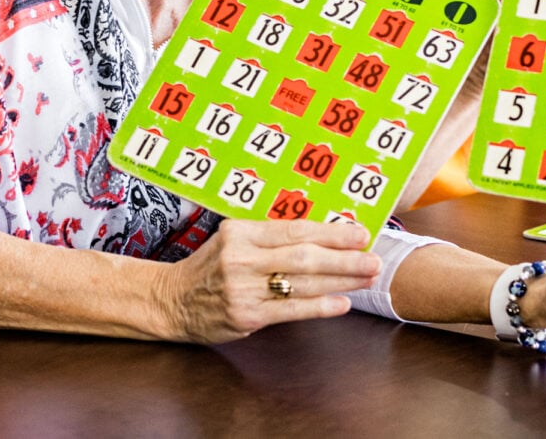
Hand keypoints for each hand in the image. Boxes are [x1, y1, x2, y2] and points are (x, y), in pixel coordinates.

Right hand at [160, 219, 381, 343]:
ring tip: (366, 278)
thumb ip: (269, 237)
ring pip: (301, 282)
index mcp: (241, 232)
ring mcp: (243, 287)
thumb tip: (320, 234)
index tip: (359, 234)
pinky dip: (319, 306)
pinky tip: (342, 303)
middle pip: (303, 255)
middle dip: (344, 258)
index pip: (295, 229)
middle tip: (373, 259)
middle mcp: (242, 257)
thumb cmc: (211, 266)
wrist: (172, 300)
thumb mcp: (234, 239)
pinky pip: (290, 310)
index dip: (331, 232)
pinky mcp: (245, 315)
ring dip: (340, 281)